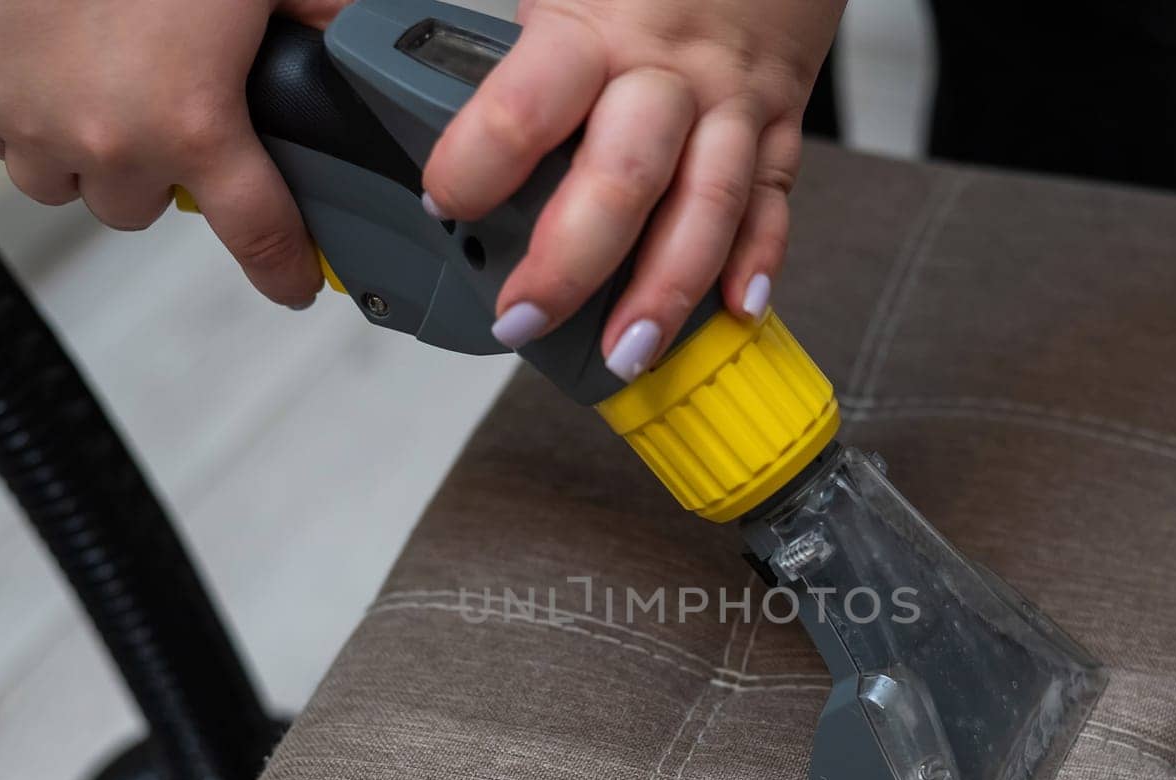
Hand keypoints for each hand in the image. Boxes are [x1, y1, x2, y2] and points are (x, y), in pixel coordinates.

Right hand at [0, 0, 350, 306]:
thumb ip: (315, 12)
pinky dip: (26, 115)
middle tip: (166, 110)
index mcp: (193, 121)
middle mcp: (110, 141)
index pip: (258, 235)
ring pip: (68, 185)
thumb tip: (363, 35)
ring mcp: (31, 123)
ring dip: (90, 154)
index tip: (294, 282)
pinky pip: (3, 139)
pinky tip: (47, 64)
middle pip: (142, 209)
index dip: (284, 268)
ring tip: (102, 90)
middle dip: (160, 172)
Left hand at [422, 0, 845, 379]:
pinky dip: (759, 260)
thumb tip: (398, 80)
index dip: (478, 161)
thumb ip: (499, 40)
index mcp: (593, 27)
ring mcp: (727, 103)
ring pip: (706, 204)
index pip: (529, 103)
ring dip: (667, 287)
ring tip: (627, 351)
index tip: (441, 203)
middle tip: (521, 319)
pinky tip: (735, 312)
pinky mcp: (776, 126)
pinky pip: (771, 202)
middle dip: (569, 263)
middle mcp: (664, 72)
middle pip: (622, 177)